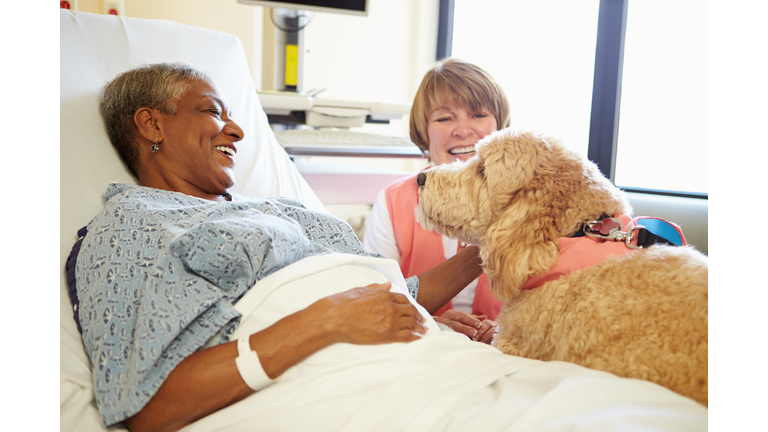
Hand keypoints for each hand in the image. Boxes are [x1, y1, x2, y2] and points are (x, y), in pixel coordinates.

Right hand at [313, 282, 427, 344]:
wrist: (335, 318)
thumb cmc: (343, 303)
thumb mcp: (361, 290)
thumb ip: (377, 287)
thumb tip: (388, 284)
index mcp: (384, 295)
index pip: (403, 299)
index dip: (410, 304)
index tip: (414, 308)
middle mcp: (390, 308)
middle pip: (411, 311)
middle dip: (418, 316)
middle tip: (423, 320)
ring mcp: (390, 322)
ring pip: (411, 324)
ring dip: (419, 327)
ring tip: (424, 330)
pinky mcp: (387, 335)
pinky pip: (406, 337)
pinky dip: (414, 338)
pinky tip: (418, 339)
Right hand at [434, 310, 496, 343]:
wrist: (431, 329)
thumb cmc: (448, 325)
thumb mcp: (459, 320)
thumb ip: (472, 319)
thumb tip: (484, 317)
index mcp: (451, 314)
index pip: (462, 316)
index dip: (471, 319)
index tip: (480, 324)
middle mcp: (445, 318)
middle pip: (457, 320)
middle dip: (467, 325)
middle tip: (475, 331)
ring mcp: (439, 325)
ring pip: (451, 327)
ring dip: (461, 331)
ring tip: (470, 334)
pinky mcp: (435, 333)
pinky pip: (443, 335)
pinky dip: (451, 337)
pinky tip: (457, 340)